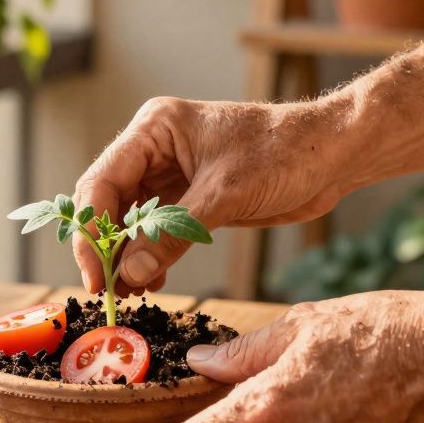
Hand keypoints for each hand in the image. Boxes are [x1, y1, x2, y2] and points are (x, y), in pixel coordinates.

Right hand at [73, 97, 349, 294]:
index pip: (101, 182)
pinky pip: (154, 231)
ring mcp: (169, 175)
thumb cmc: (284, 153)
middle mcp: (153, 149)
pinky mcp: (189, 198)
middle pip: (107, 203)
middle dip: (105, 248)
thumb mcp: (224, 195)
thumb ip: (173, 234)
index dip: (91, 232)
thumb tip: (131, 273)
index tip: (97, 275)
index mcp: (154, 129)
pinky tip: (152, 282)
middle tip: (107, 292)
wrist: (332, 154)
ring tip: (130, 293)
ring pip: (128, 221)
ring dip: (126, 257)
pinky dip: (148, 257)